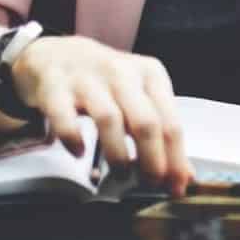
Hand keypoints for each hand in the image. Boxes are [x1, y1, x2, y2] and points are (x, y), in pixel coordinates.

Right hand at [11, 35, 191, 192]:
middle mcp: (122, 73)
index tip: (176, 185)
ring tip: (121, 174)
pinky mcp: (55, 87)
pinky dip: (73, 137)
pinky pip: (65, 116)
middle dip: (152, 159)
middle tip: (151, 183)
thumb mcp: (139, 97)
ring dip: (117, 154)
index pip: (170, 121)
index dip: (175, 158)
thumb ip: (161, 131)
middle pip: (145, 121)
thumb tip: (184, 174)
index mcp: (150, 75)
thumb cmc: (107, 82)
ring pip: (110, 119)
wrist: (57, 54)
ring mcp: (88, 79)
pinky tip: (78, 152)